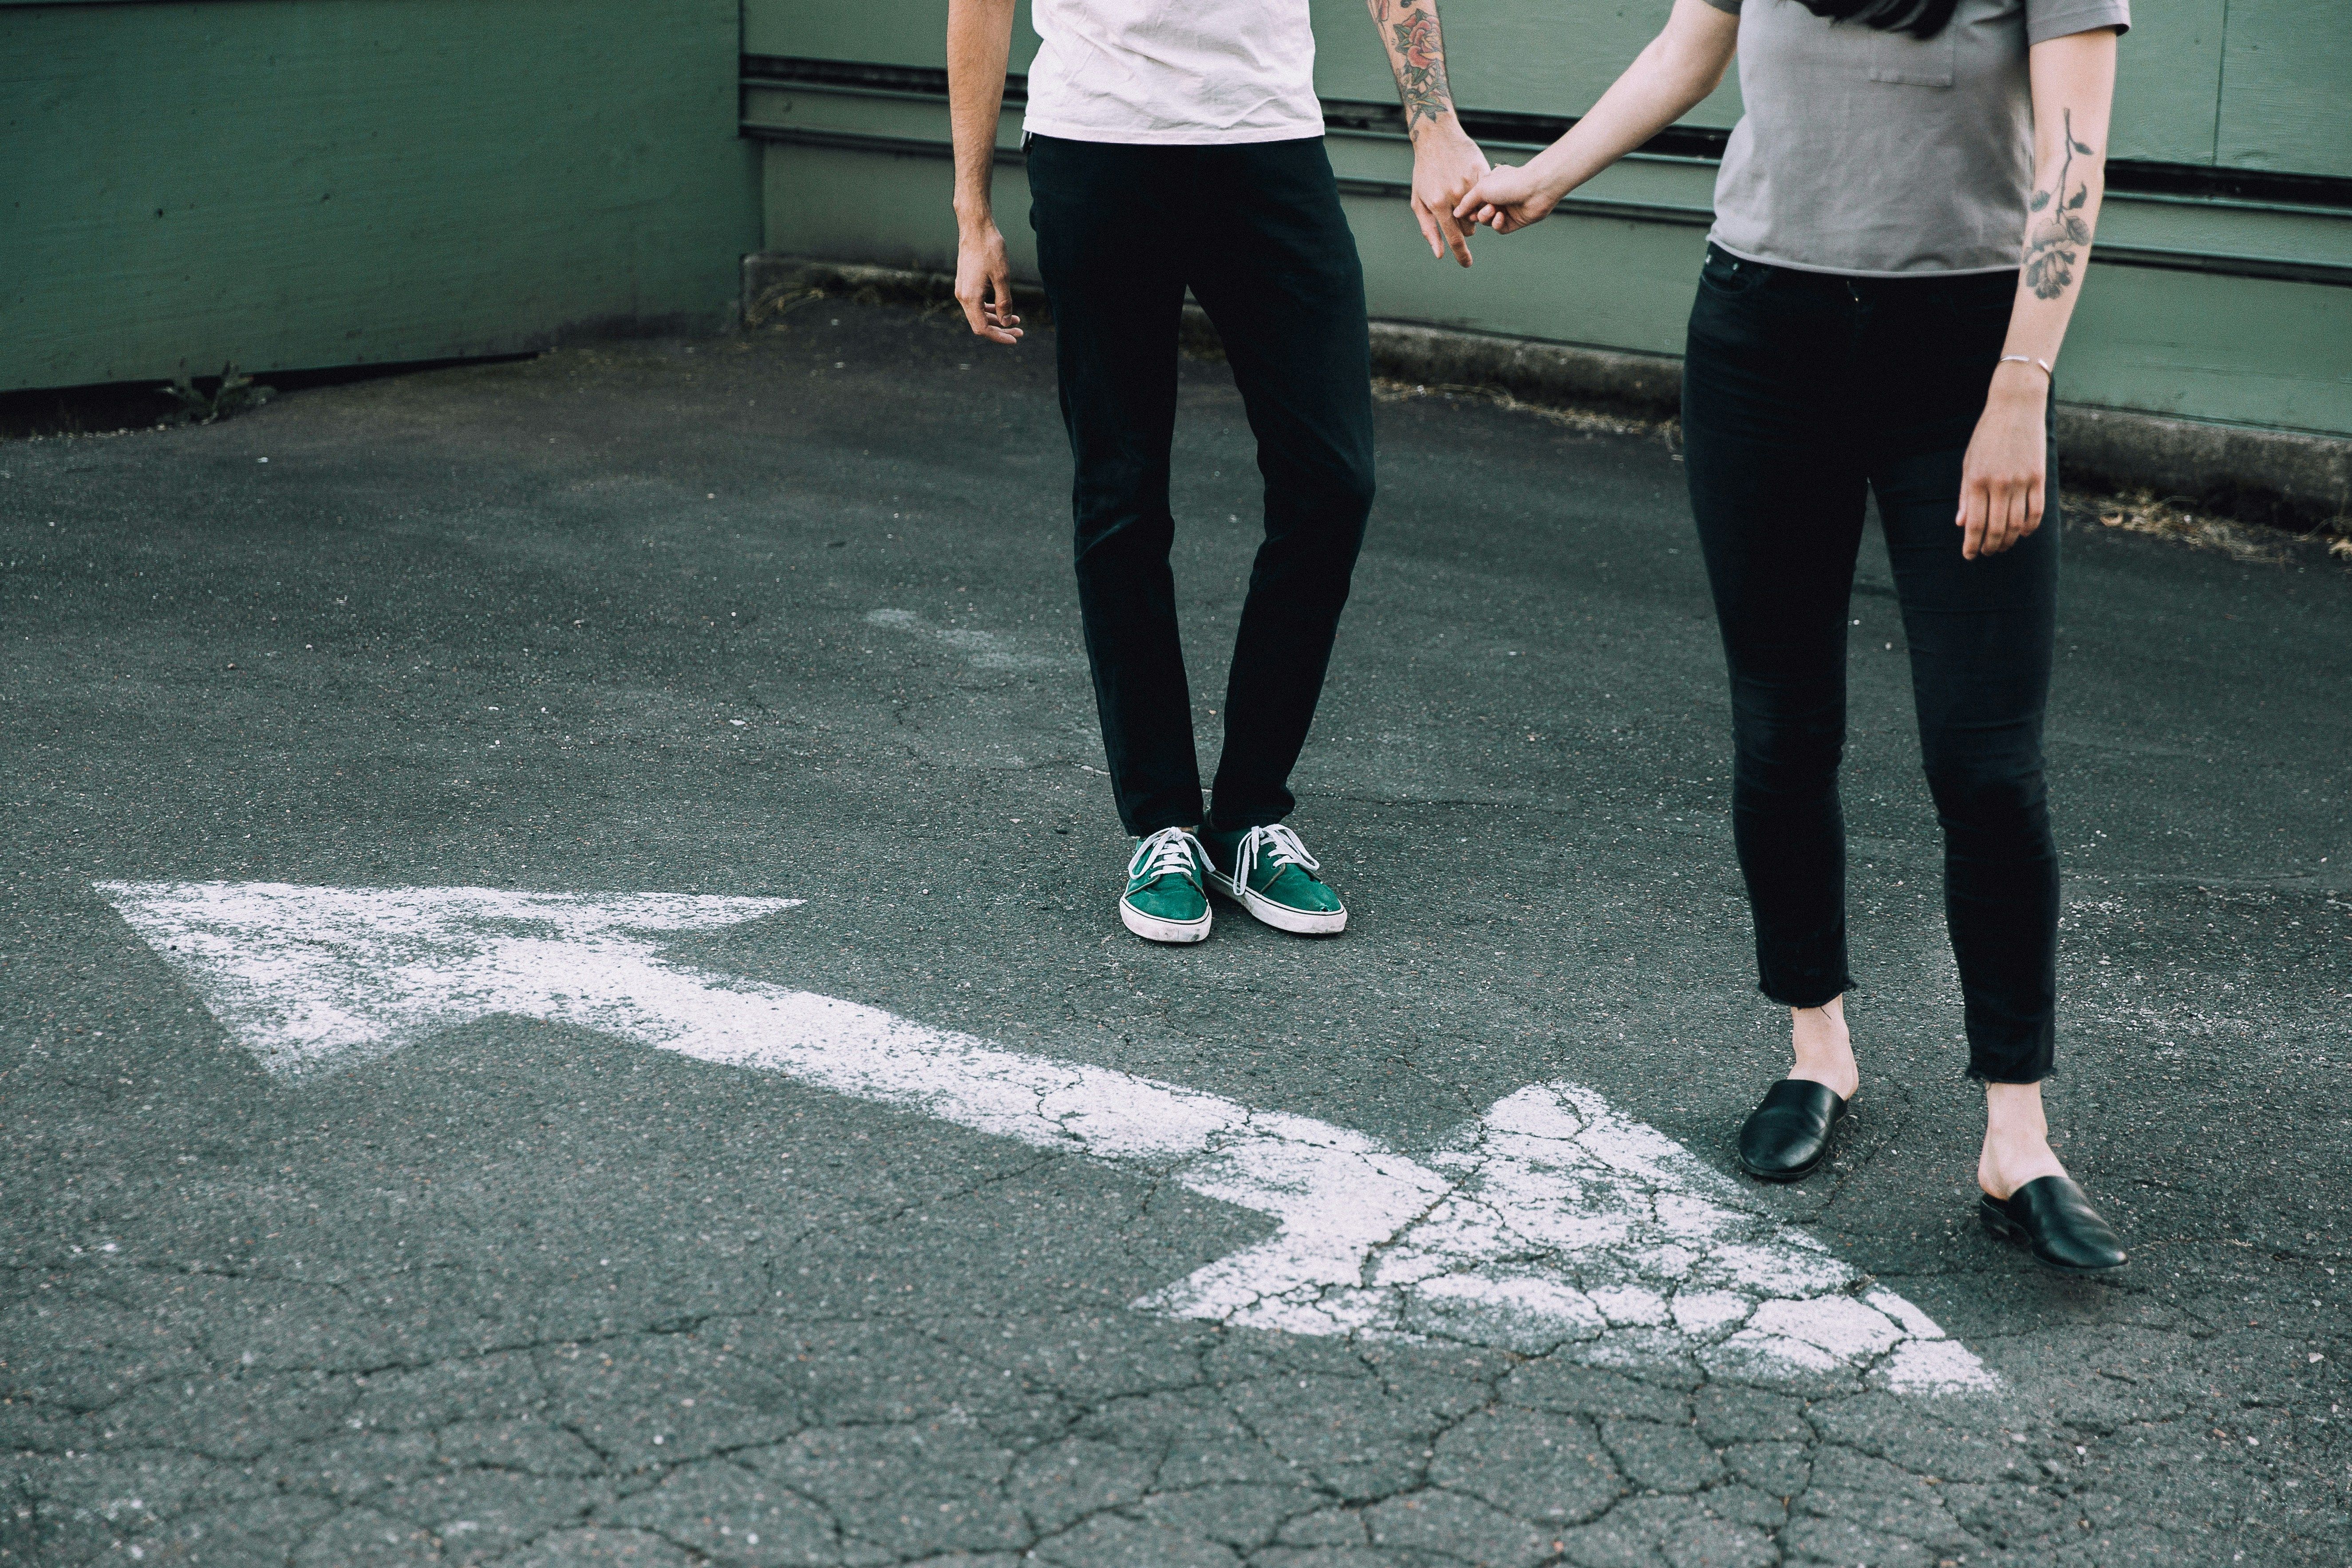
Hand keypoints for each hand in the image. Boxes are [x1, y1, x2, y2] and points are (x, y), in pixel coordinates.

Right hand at [953, 219, 1022, 343]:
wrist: (976, 228)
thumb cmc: (990, 250)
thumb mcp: (1002, 277)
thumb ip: (1004, 302)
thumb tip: (1006, 322)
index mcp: (970, 297)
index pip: (982, 328)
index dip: (999, 337)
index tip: (1015, 338)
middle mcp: (962, 296)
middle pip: (980, 324)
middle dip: (1000, 330)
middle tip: (1020, 331)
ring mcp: (962, 289)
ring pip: (978, 314)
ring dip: (996, 319)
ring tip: (1016, 320)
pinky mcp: (965, 283)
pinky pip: (976, 303)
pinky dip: (989, 308)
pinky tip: (1002, 308)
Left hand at [1410, 122, 1489, 265]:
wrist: (1437, 137)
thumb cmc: (1424, 172)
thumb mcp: (1419, 201)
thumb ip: (1429, 229)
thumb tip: (1440, 254)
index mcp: (1438, 204)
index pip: (1454, 238)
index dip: (1462, 254)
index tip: (1467, 264)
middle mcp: (1455, 195)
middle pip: (1468, 227)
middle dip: (1462, 225)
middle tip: (1454, 210)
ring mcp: (1469, 183)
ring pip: (1479, 212)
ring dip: (1472, 211)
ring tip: (1461, 197)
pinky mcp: (1481, 171)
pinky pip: (1487, 194)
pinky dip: (1482, 196)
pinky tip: (1471, 186)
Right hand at [1454, 162, 1559, 234]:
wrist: (1534, 188)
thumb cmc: (1508, 183)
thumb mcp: (1481, 188)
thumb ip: (1467, 202)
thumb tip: (1456, 213)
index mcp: (1490, 185)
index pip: (1473, 201)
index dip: (1468, 208)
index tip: (1464, 211)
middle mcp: (1498, 197)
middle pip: (1479, 213)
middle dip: (1478, 214)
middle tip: (1479, 212)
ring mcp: (1507, 209)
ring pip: (1488, 222)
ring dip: (1488, 218)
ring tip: (1493, 210)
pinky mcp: (1515, 221)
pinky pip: (1500, 228)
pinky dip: (1497, 224)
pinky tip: (1501, 217)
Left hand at [1956, 364, 2048, 559]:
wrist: (2016, 408)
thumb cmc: (1987, 436)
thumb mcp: (1969, 463)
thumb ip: (1966, 495)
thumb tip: (1961, 524)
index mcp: (1976, 481)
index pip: (1974, 524)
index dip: (1971, 545)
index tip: (1969, 555)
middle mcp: (1999, 484)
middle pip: (1996, 529)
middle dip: (1990, 546)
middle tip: (1986, 552)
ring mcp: (2021, 481)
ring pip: (2016, 525)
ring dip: (2008, 540)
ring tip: (2002, 545)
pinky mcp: (2039, 477)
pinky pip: (2036, 511)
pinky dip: (2029, 527)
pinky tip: (2022, 532)